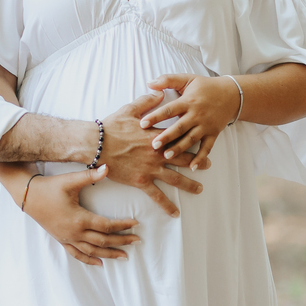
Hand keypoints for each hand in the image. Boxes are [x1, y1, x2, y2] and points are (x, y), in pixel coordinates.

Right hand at [24, 168, 139, 266]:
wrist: (29, 196)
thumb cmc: (50, 187)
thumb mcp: (70, 180)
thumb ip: (90, 176)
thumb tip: (107, 167)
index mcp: (79, 219)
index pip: (107, 226)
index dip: (123, 225)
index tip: (136, 224)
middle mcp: (74, 232)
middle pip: (103, 241)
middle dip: (122, 241)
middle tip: (138, 241)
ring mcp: (68, 238)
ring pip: (92, 252)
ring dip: (110, 254)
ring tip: (125, 256)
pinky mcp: (62, 240)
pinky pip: (77, 254)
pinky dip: (89, 260)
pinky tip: (101, 264)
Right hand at [100, 101, 205, 217]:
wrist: (96, 144)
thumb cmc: (111, 127)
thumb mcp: (130, 109)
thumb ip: (147, 102)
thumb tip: (159, 93)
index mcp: (156, 136)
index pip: (178, 137)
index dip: (191, 140)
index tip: (201, 140)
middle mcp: (157, 153)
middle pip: (182, 158)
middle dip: (197, 162)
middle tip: (208, 166)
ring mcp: (150, 168)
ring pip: (175, 178)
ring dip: (189, 184)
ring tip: (199, 189)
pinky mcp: (141, 181)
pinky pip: (157, 196)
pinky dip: (167, 205)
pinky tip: (175, 212)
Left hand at [140, 73, 240, 168]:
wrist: (232, 95)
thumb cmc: (206, 87)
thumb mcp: (187, 79)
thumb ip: (168, 80)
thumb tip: (150, 83)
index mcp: (188, 101)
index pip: (169, 110)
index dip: (156, 116)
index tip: (142, 124)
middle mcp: (197, 115)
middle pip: (179, 127)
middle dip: (166, 136)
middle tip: (153, 145)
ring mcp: (206, 126)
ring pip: (190, 139)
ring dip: (179, 148)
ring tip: (167, 156)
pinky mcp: (213, 134)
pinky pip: (207, 147)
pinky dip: (200, 157)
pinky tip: (192, 167)